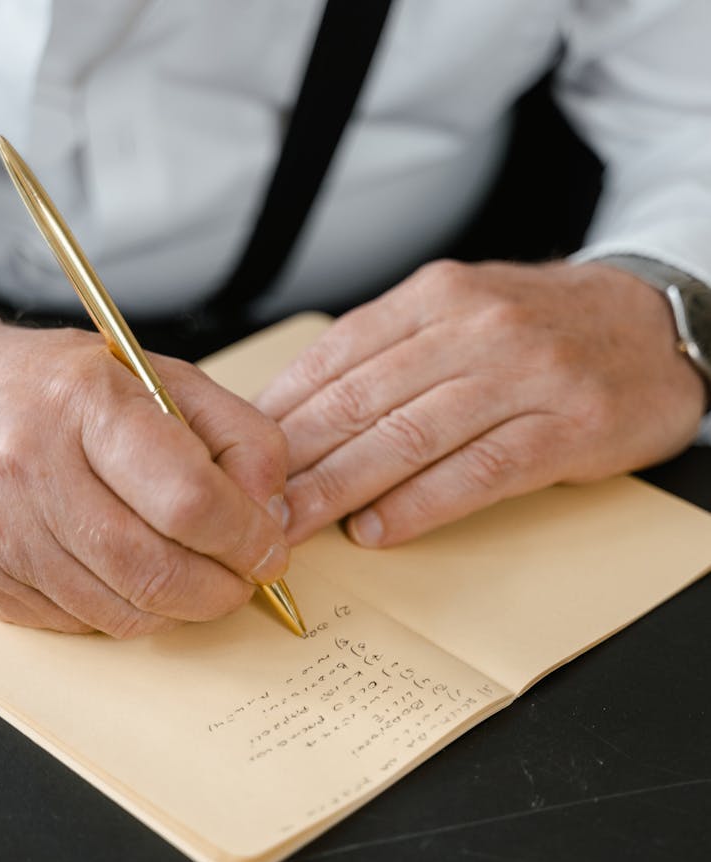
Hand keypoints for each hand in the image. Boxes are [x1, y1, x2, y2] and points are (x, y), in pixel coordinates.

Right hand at [0, 315, 288, 634]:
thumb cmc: (67, 389)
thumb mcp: (166, 381)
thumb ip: (241, 437)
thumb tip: (272, 516)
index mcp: (86, 405)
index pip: (190, 501)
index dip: (246, 539)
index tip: (269, 549)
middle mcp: (31, 469)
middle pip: (157, 571)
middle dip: (222, 589)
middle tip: (243, 577)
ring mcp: (2, 532)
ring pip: (123, 613)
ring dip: (179, 608)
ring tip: (193, 573)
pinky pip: (84, 625)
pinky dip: (127, 611)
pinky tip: (131, 573)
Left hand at [256, 259, 707, 546]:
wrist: (659, 324)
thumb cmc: (547, 328)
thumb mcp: (465, 313)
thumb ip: (392, 353)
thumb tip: (302, 412)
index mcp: (438, 296)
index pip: (338, 356)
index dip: (280, 414)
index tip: (237, 457)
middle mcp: (476, 326)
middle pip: (363, 401)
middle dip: (295, 463)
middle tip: (248, 508)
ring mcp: (525, 375)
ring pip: (410, 437)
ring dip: (340, 490)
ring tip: (293, 529)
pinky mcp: (567, 426)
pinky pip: (479, 471)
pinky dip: (422, 504)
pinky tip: (379, 530)